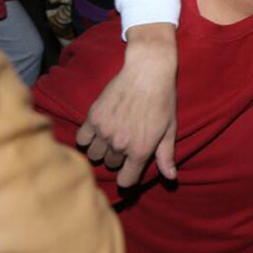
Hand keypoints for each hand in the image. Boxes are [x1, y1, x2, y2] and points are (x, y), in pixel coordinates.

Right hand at [75, 23, 178, 186]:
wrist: (147, 72)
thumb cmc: (163, 100)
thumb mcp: (170, 129)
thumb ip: (166, 155)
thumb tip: (171, 177)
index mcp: (140, 150)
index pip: (126, 181)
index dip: (128, 177)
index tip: (130, 169)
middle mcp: (120, 144)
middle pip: (111, 164)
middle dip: (118, 157)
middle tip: (127, 141)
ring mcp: (105, 131)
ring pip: (95, 154)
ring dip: (102, 149)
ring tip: (112, 136)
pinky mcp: (93, 117)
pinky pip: (82, 139)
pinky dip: (88, 138)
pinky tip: (98, 130)